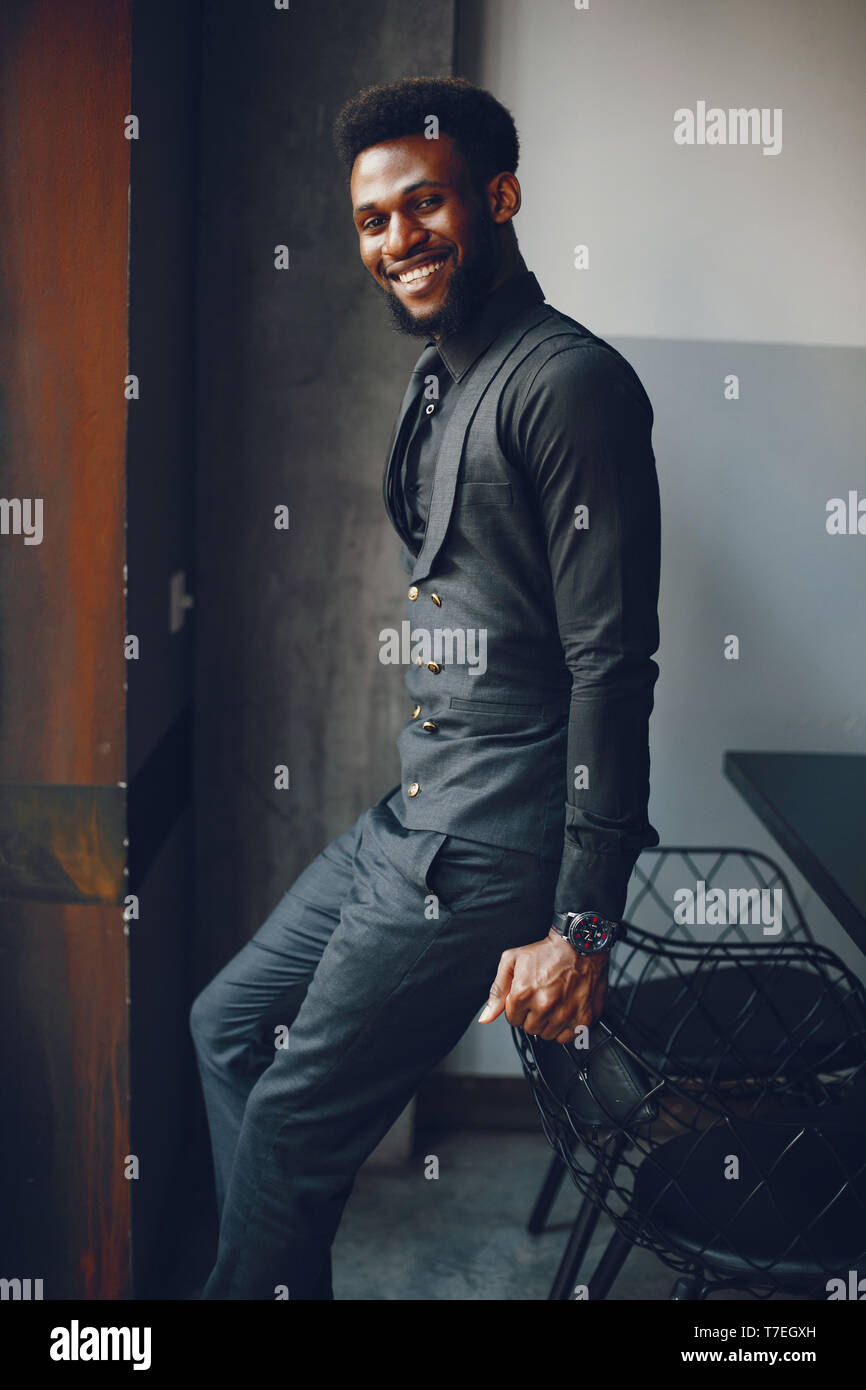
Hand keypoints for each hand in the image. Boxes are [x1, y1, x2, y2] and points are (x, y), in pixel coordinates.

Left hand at [477, 929, 608, 1042]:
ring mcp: (564, 1014)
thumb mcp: (512, 961)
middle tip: (542, 998)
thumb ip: (497, 991)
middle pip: (530, 1029)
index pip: (512, 1020)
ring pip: (547, 1035)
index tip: (527, 998)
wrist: (580, 946)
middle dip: (532, 1016)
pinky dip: (565, 1029)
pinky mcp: (582, 1019)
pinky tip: (565, 1011)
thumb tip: (486, 1017)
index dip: (519, 1008)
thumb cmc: (548, 952)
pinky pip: (566, 1038)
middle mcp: (544, 1005)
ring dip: (548, 1022)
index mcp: (523, 993)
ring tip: (554, 1003)